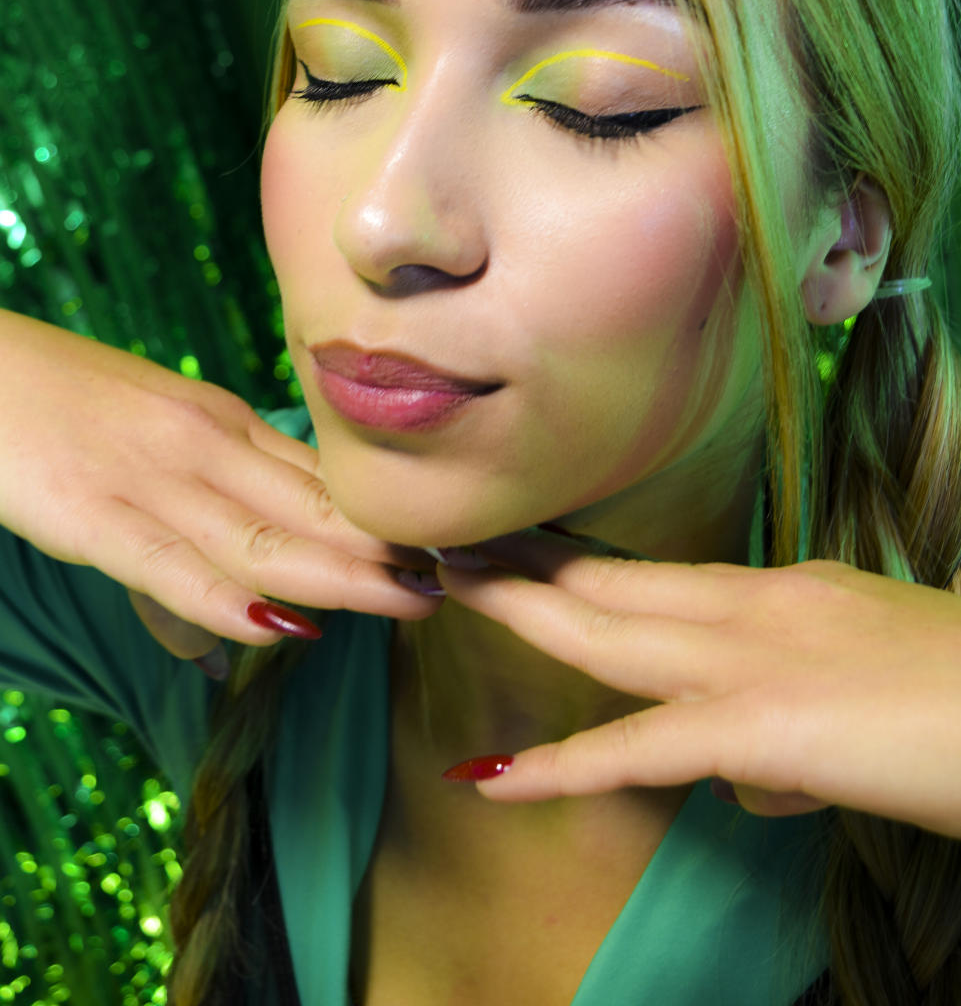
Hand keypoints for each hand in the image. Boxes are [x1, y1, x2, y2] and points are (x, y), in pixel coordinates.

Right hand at [0, 311, 440, 661]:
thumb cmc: (58, 407)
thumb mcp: (147, 445)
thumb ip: (199, 516)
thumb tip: (237, 613)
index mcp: (220, 424)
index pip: (322, 479)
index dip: (388, 518)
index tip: (450, 546)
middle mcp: (203, 444)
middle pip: (313, 505)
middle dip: (389, 549)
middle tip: (463, 579)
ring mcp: (152, 478)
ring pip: (263, 536)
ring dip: (342, 573)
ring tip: (410, 601)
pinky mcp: (93, 513)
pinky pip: (170, 565)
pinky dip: (226, 599)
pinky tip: (279, 624)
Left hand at [439, 531, 960, 837]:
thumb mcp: (867, 700)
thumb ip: (793, 729)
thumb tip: (743, 779)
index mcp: (786, 595)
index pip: (661, 578)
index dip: (581, 565)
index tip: (523, 551)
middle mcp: (758, 609)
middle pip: (616, 583)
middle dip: (527, 567)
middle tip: (451, 546)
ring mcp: (756, 661)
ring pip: (609, 634)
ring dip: (520, 613)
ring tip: (443, 592)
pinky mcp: (764, 726)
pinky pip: (640, 749)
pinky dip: (560, 767)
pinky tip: (495, 778)